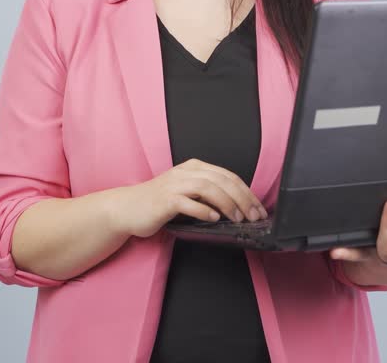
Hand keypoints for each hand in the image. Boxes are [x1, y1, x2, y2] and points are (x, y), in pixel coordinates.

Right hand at [110, 158, 266, 238]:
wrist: (127, 208)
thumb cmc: (158, 203)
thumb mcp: (187, 193)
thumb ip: (208, 195)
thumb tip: (237, 208)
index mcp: (194, 168)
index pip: (228, 176)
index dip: (247, 192)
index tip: (258, 209)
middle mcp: (186, 172)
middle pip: (222, 180)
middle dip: (242, 198)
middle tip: (254, 216)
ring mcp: (174, 184)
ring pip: (208, 188)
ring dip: (227, 203)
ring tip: (237, 218)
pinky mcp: (165, 200)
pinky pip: (188, 203)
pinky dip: (203, 210)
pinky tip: (214, 219)